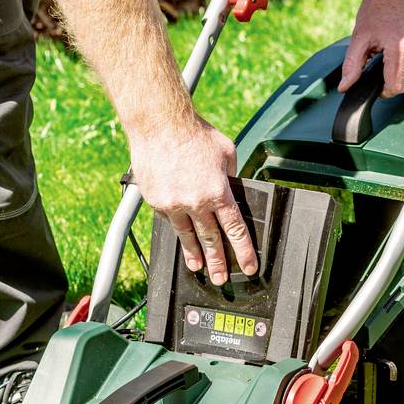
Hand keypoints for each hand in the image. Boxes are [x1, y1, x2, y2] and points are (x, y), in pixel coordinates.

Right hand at [129, 116, 257, 284]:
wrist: (159, 124)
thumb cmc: (194, 134)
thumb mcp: (226, 152)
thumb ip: (231, 175)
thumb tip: (233, 187)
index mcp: (218, 192)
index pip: (235, 230)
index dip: (242, 251)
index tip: (248, 266)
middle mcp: (196, 202)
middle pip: (211, 240)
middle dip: (218, 262)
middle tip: (221, 279)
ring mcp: (173, 204)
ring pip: (187, 237)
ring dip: (194, 255)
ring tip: (199, 269)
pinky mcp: (156, 201)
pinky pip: (169, 220)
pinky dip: (176, 230)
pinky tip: (181, 239)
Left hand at [339, 0, 403, 97]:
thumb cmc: (377, 8)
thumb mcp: (359, 37)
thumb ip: (352, 65)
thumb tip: (344, 87)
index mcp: (399, 46)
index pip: (396, 87)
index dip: (384, 90)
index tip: (377, 82)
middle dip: (393, 79)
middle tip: (383, 59)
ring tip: (393, 50)